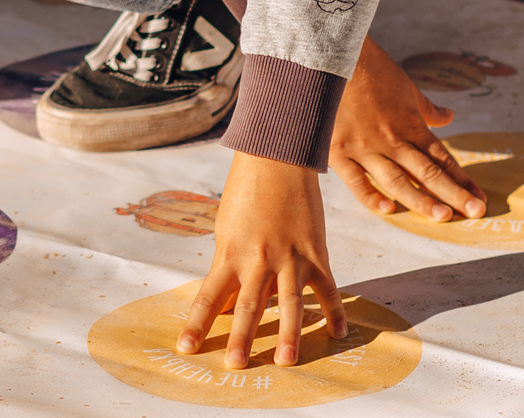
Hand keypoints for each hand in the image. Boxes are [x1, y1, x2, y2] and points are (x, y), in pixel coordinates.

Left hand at [177, 152, 353, 371]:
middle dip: (241, 338)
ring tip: (286, 361)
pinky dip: (334, 311)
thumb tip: (229, 304)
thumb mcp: (227, 230)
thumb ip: (229, 268)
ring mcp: (290, 257)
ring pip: (289, 302)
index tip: (186, 348)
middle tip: (236, 365)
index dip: (197, 324)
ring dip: (288, 334)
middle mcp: (259, 259)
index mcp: (230, 254)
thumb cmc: (245, 192)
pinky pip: (327, 288)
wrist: (277, 158)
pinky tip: (336, 333)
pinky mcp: (316, 252)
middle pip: (248, 306)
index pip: (209, 297)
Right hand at [330, 39, 486, 222]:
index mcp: (410, 124)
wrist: (334, 55)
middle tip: (476, 212)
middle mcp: (392, 139)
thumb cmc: (372, 69)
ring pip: (398, 181)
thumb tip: (450, 117)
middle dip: (453, 194)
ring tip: (443, 217)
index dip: (462, 179)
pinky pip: (356, 180)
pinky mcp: (338, 150)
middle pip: (427, 173)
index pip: (442, 158)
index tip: (479, 198)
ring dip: (422, 201)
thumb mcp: (407, 86)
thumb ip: (428, 108)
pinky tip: (388, 209)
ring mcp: (365, 147)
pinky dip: (371, 196)